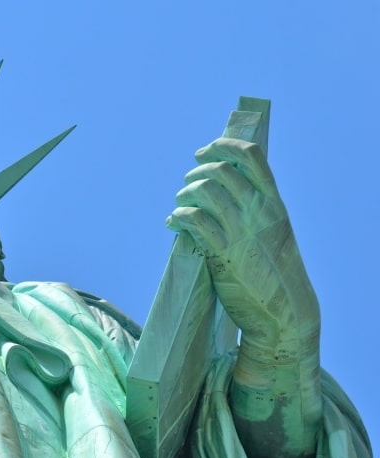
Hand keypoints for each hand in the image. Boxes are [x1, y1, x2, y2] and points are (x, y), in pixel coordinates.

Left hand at [167, 138, 319, 359]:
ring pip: (204, 190)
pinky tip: (173, 223)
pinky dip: (177, 216)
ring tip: (180, 206)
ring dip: (184, 194)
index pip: (251, 155)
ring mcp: (240, 231)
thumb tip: (226, 188)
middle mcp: (259, 211)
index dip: (223, 145)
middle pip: (220, 169)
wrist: (284, 311)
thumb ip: (256, 209)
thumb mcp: (274, 231)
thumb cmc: (275, 271)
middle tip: (188, 184)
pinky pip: (192, 219)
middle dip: (196, 172)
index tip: (204, 152)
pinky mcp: (221, 252)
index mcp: (274, 202)